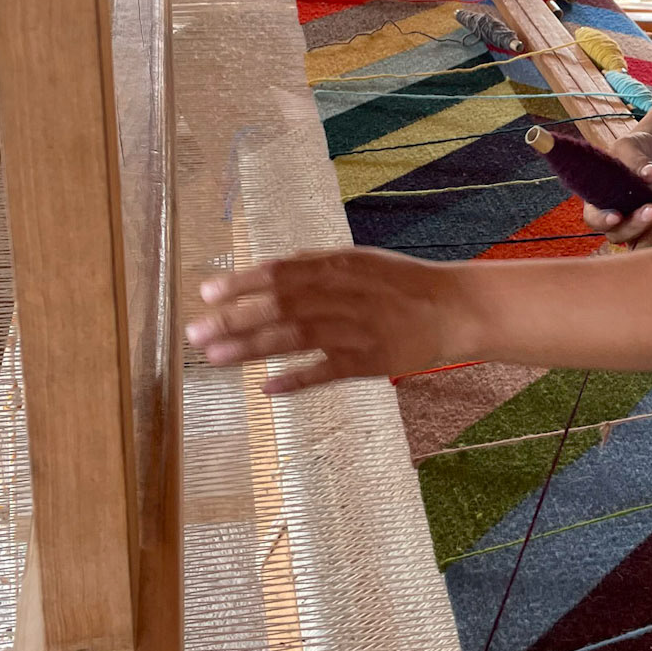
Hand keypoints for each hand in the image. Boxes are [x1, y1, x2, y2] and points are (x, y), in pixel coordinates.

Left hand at [185, 246, 459, 393]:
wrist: (455, 308)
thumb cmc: (403, 284)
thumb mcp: (362, 262)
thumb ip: (318, 266)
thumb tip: (271, 270)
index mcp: (341, 265)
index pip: (282, 271)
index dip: (243, 282)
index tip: (207, 292)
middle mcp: (346, 294)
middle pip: (281, 306)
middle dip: (235, 319)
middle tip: (196, 333)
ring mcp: (358, 329)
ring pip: (296, 338)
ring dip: (252, 349)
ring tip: (215, 358)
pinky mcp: (372, 361)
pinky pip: (328, 372)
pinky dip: (297, 380)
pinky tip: (267, 388)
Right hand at [581, 129, 651, 248]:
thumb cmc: (639, 148)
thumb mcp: (633, 145)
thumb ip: (636, 159)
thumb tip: (650, 173)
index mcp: (599, 199)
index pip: (594, 218)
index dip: (603, 221)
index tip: (617, 215)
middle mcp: (615, 219)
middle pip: (618, 236)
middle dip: (636, 226)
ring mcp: (636, 228)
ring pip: (639, 249)